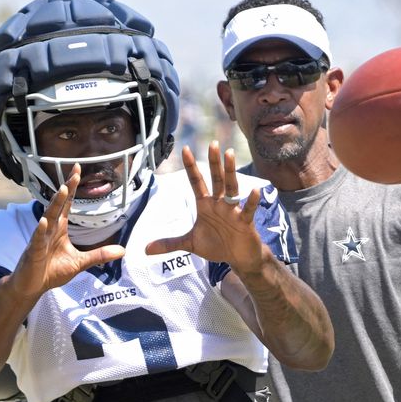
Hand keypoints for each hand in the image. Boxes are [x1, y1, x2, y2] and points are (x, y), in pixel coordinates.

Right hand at [6, 166, 125, 300]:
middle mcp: (49, 229)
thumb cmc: (52, 271)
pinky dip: (40, 230)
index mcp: (59, 228)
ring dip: (55, 204)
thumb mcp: (80, 263)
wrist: (32, 286)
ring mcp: (40, 239)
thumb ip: (99, 255)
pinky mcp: (33, 252)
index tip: (77, 169)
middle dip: (66, 189)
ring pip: (48, 218)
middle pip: (58, 205)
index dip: (72, 187)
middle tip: (74, 173)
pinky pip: (37, 239)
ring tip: (62, 189)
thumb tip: (122, 251)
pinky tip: (43, 221)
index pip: (66, 204)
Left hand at [145, 143, 266, 273]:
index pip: (197, 182)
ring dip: (230, 172)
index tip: (185, 149)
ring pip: (231, 188)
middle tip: (213, 143)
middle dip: (214, 162)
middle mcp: (219, 203)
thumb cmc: (216, 245)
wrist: (238, 258)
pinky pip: (248, 209)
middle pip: (216, 179)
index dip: (191, 167)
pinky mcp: (245, 221)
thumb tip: (146, 249)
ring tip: (230, 154)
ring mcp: (233, 211)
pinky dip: (251, 201)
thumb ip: (170, 244)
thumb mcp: (190, 244)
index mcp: (205, 205)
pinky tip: (255, 190)